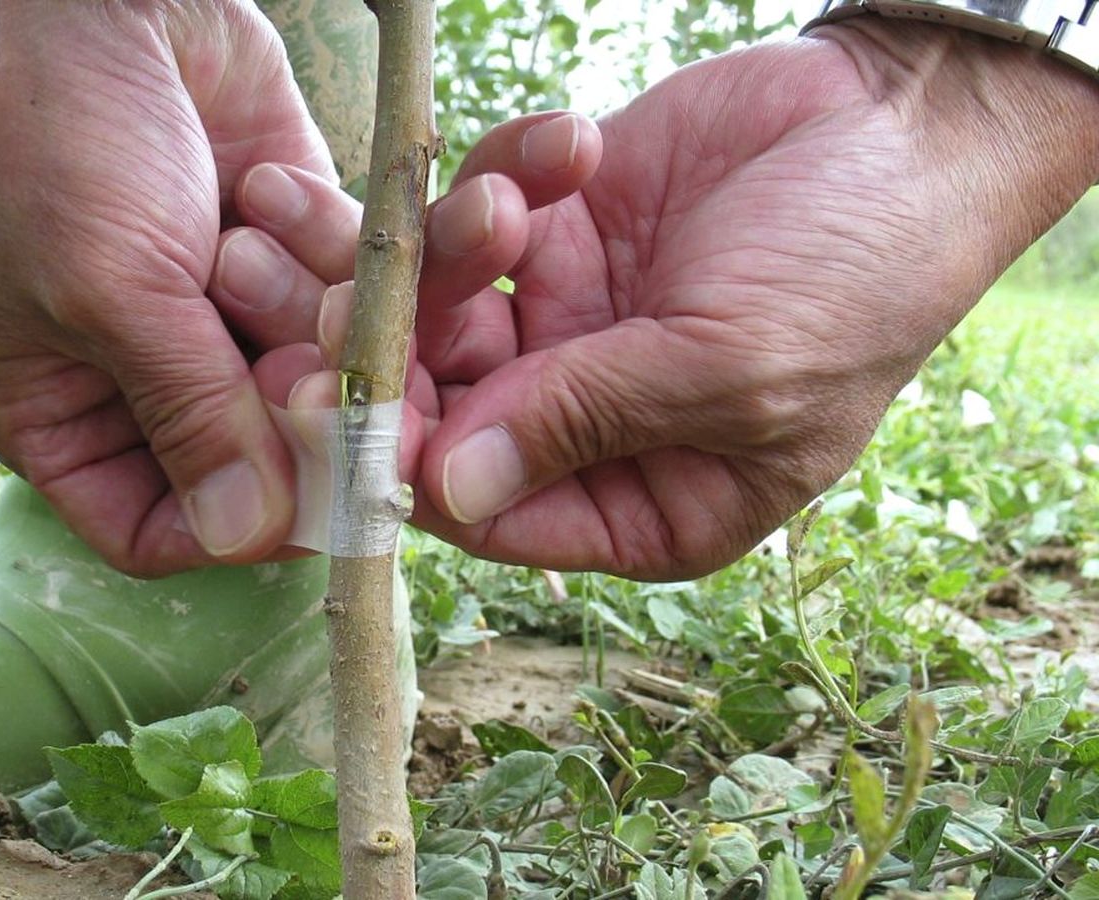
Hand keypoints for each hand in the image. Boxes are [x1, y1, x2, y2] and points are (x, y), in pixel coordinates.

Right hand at [0, 1, 335, 575]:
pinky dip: (335, 247)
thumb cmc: (59, 136)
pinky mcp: (292, 249)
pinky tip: (269, 186)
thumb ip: (191, 414)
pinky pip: (352, 291)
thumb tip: (250, 539)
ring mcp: (226, 313)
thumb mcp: (108, 289)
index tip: (304, 495)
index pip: (153, 527)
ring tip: (278, 240)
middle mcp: (148, 376)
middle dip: (307, 410)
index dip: (230, 526)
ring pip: (324, 373)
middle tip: (342, 375)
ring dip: (322, 313)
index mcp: (60, 410)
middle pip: (264, 458)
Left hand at [230, 18, 1098, 578]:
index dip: (395, 458)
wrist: (903, 126)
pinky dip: (481, 177)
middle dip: (350, 346)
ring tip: (348, 204)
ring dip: (390, 253)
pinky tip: (566, 142)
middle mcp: (576, 426)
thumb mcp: (732, 368)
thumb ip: (585, 423)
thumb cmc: (858, 270)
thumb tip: (447, 488)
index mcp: (634, 503)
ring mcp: (556, 327)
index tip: (316, 398)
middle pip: (429, 405)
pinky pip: (468, 216)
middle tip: (264, 287)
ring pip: (428, 309)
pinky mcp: (547, 236)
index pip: (483, 507)